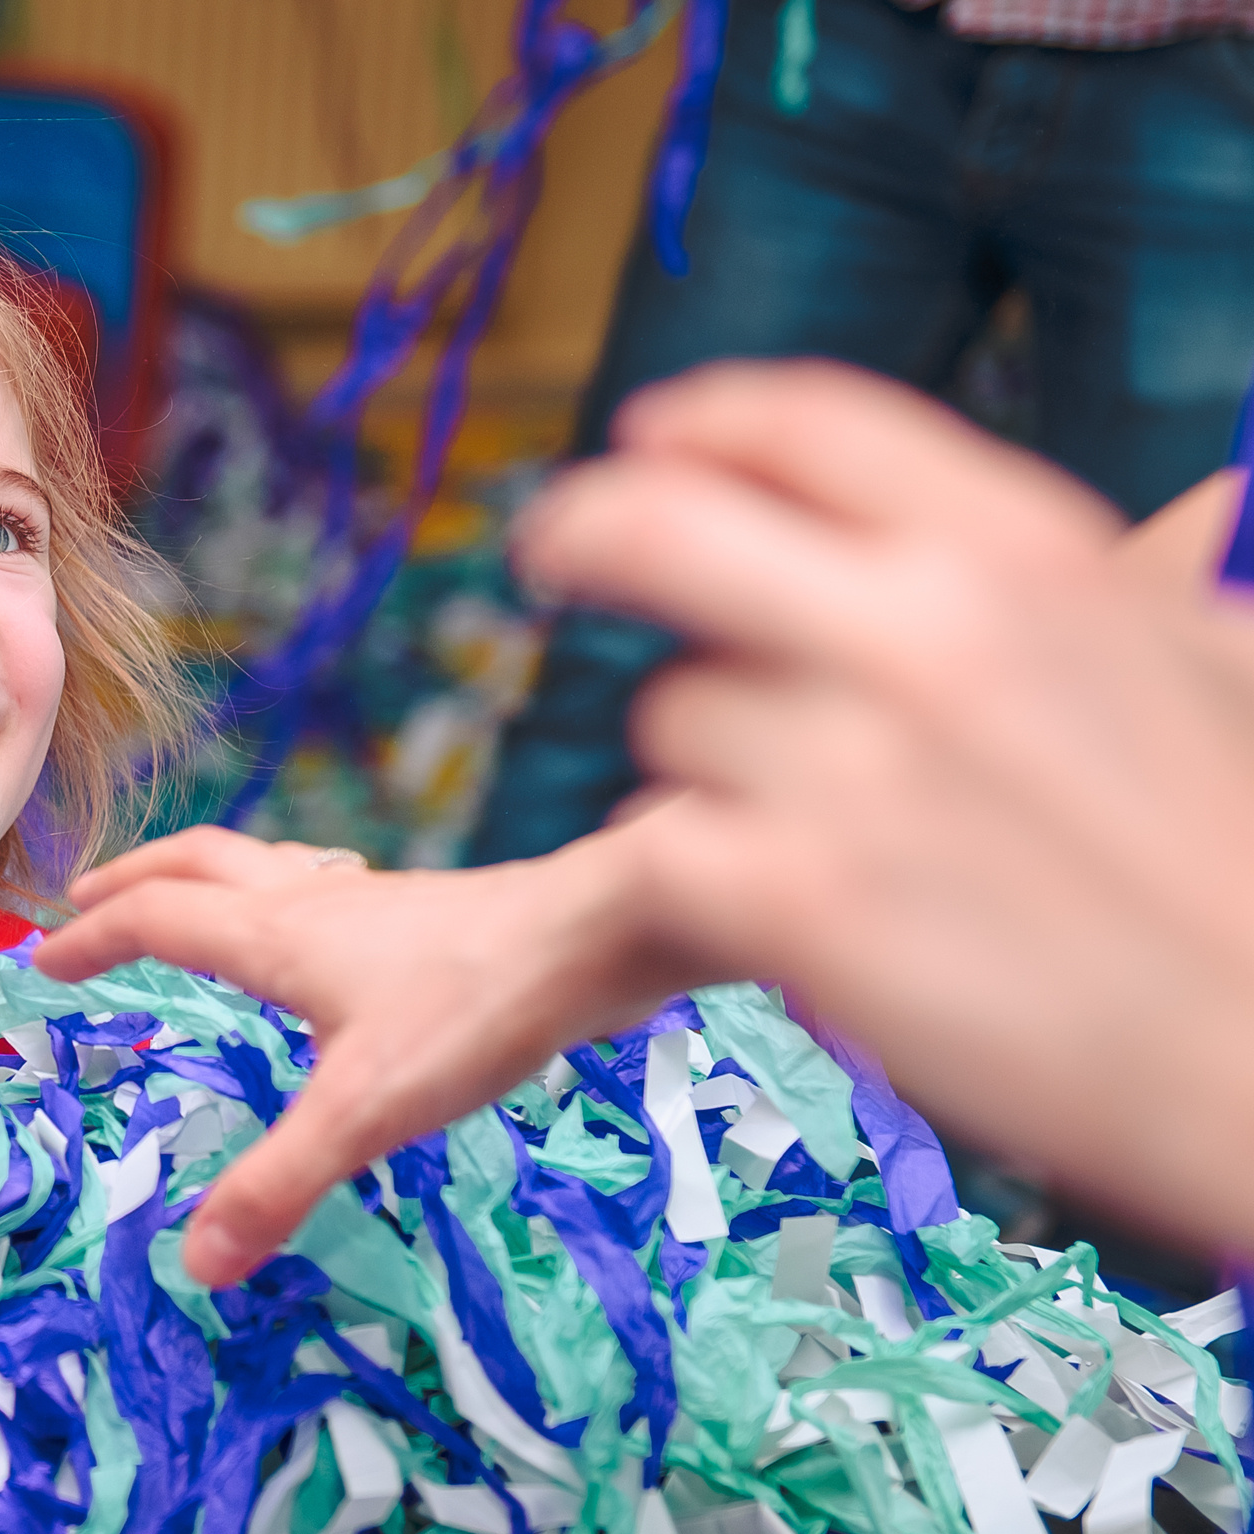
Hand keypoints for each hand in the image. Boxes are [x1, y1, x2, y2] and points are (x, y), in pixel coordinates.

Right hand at [34, 824, 707, 1284]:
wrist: (602, 933)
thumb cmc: (479, 1006)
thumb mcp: (365, 1110)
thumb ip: (279, 1184)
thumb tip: (195, 1265)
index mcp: (275, 937)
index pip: (154, 919)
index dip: (91, 938)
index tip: (43, 959)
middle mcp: (313, 906)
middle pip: (197, 863)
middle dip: (132, 878)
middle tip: (88, 898)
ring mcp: (373, 905)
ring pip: (263, 868)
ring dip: (206, 880)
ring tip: (189, 908)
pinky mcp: (426, 917)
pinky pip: (323, 893)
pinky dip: (284, 902)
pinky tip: (324, 947)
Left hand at [518, 359, 1253, 1253]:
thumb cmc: (1233, 866)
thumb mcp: (1182, 658)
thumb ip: (1048, 582)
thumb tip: (942, 538)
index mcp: (1027, 549)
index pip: (809, 422)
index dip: (706, 423)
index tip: (651, 436)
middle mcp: (926, 631)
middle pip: (661, 524)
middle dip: (586, 530)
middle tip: (553, 556)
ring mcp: (846, 766)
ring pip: (670, 716)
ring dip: (702, 765)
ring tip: (799, 829)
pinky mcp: (790, 902)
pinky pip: (656, 849)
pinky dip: (684, 875)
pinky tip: (749, 904)